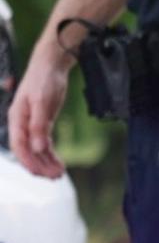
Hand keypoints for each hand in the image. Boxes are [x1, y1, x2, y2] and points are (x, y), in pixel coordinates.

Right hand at [8, 42, 72, 177]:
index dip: (28, 161)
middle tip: (54, 177)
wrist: (52, 65)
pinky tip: (58, 164)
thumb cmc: (43, 79)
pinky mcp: (43, 124)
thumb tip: (37, 148)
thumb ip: (39, 126)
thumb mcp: (42, 102)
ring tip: (59, 174)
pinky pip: (45, 144)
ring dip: (47, 163)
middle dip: (40, 166)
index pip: (18, 146)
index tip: (39, 173)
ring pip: (37, 150)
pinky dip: (51, 155)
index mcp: (16, 119)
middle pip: (28, 152)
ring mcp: (32, 125)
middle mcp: (22, 124)